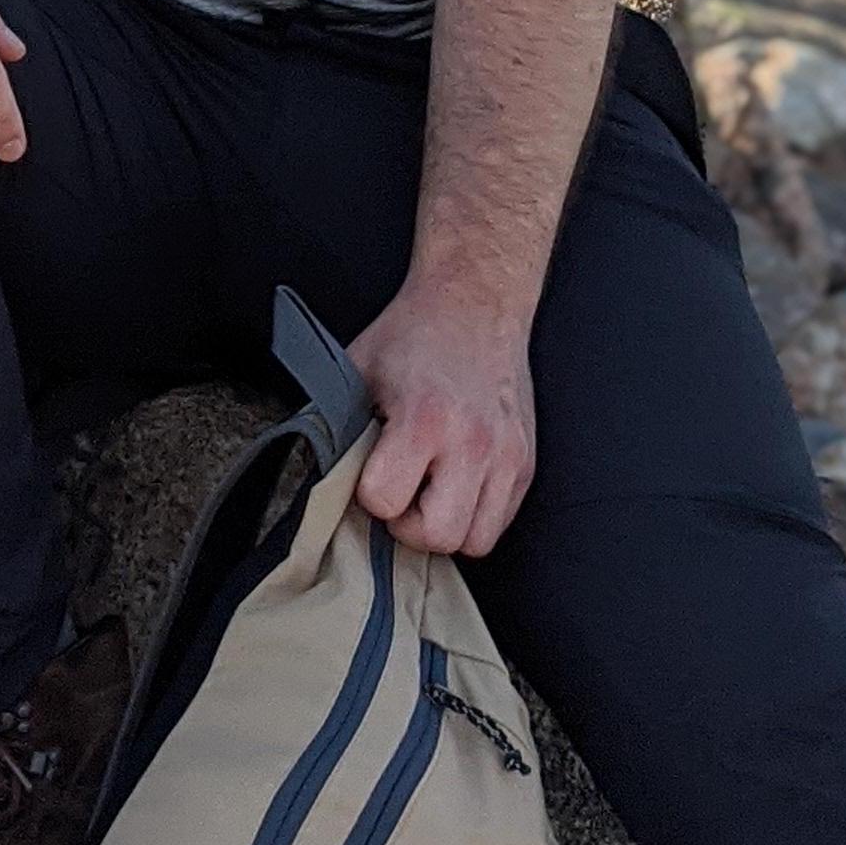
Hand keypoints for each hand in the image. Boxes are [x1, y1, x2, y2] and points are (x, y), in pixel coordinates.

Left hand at [345, 285, 539, 560]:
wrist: (475, 302)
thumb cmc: (413, 336)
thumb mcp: (358, 371)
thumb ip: (338, 425)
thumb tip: (319, 475)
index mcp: (424, 418)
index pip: (384, 501)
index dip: (367, 494)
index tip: (369, 472)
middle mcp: (472, 442)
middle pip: (438, 536)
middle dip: (408, 526)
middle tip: (400, 495)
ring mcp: (505, 455)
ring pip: (476, 541)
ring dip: (445, 527)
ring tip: (429, 493)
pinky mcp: (526, 462)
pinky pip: (500, 523)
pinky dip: (475, 517)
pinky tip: (455, 486)